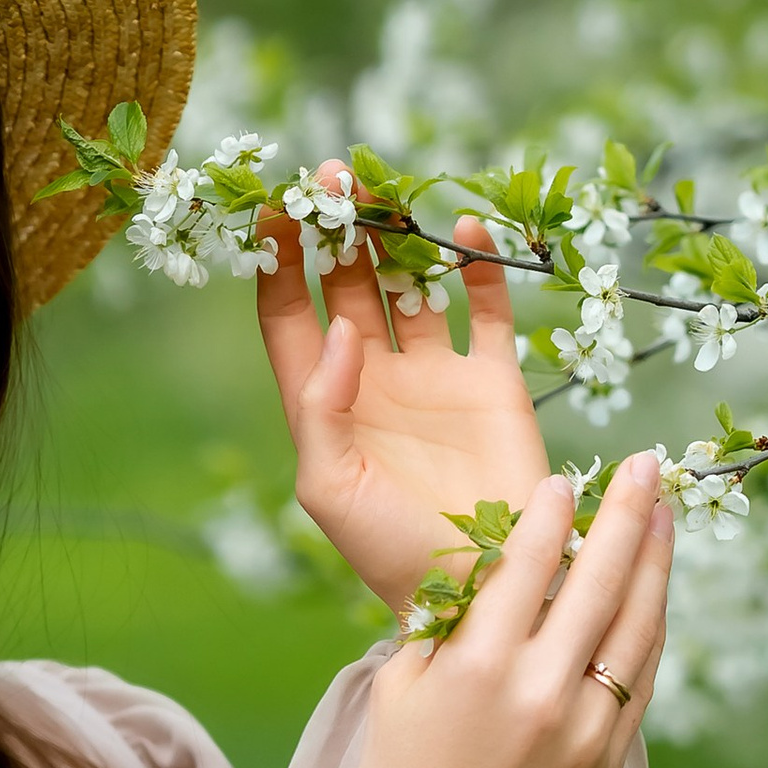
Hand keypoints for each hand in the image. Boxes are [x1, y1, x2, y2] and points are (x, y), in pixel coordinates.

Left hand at [256, 176, 548, 612]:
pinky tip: (467, 227)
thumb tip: (340, 328)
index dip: (280, 262)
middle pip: (349, 284)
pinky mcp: (492, 380)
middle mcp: (374, 379)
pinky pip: (483, 306)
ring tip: (388, 187)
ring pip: (412, 283)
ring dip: (400, 235)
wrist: (480, 594)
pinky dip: (477, 265)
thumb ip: (322, 407)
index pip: (291, 316)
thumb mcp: (331, 490)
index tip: (275, 208)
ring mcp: (434, 376)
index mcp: (322, 404)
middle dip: (339, 229)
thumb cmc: (391, 555)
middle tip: (336, 173)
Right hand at [281, 457, 671, 767]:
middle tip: (647, 465)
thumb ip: (445, 624)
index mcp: (478, 663)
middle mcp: (540, 688)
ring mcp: (584, 727)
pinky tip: (654, 595)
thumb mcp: (399, 689)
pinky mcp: (608, 762)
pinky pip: (640, 679)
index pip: (527, 563)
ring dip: (656, 563)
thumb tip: (487, 567)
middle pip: (600, 578)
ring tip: (667, 516)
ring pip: (637, 625)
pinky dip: (650, 629)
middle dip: (627, 514)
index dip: (551, 513)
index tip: (566, 480)